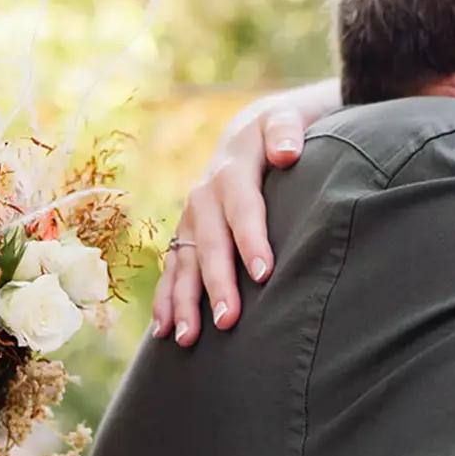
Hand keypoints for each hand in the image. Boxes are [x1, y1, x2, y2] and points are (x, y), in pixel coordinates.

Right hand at [149, 79, 339, 343]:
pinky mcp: (186, 232)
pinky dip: (166, 298)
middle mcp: (206, 193)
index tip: (265, 273)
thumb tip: (286, 152)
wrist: (252, 129)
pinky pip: (172, 266)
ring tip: (189, 338)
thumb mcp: (290, 116)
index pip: (243, 206)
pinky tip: (164, 331)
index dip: (252, 239)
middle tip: (228, 320)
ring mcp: (192, 215)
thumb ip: (288, 129)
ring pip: (184, 259)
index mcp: (234, 166)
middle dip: (217, 281)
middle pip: (209, 241)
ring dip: (184, 299)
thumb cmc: (284, 130)